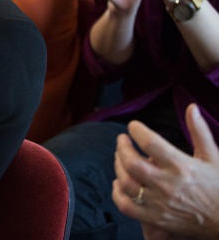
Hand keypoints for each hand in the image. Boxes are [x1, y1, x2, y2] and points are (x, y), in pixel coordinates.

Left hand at [113, 104, 218, 238]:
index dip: (137, 131)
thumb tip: (191, 107)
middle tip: (122, 140)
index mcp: (182, 166)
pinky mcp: (155, 219)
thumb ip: (199, 131)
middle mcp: (168, 185)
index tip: (133, 126)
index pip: (151, 143)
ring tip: (120, 157)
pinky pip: (126, 206)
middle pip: (132, 163)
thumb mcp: (213, 157)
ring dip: (118, 167)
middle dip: (122, 148)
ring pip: (126, 183)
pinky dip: (117, 194)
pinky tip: (119, 183)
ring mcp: (160, 203)